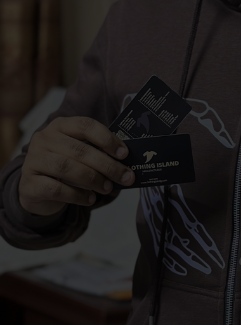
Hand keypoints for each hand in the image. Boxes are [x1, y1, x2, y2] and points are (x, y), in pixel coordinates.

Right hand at [19, 116, 134, 215]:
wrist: (37, 190)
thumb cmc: (66, 168)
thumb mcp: (80, 155)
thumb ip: (99, 153)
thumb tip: (127, 163)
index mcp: (60, 126)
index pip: (85, 126)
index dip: (107, 139)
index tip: (124, 154)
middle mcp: (44, 139)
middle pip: (80, 150)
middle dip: (107, 165)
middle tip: (126, 177)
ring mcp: (33, 160)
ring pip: (67, 168)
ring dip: (93, 179)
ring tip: (107, 188)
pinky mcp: (29, 183)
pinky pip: (56, 189)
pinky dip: (77, 195)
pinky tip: (90, 199)